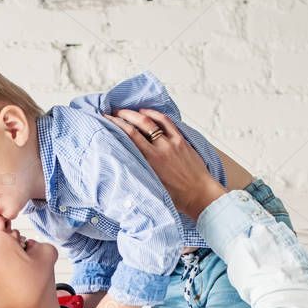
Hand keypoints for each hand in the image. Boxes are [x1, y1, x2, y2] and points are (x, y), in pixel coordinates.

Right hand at [104, 107, 225, 218]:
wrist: (200, 195)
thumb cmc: (177, 196)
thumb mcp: (152, 185)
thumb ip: (140, 171)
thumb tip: (126, 161)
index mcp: (150, 161)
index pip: (129, 136)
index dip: (116, 125)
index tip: (107, 120)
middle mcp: (160, 148)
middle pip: (139, 124)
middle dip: (124, 116)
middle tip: (114, 113)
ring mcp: (172, 142)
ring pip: (152, 120)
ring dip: (138, 113)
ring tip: (129, 112)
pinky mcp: (181, 141)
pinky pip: (167, 122)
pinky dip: (156, 115)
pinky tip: (148, 113)